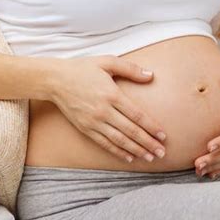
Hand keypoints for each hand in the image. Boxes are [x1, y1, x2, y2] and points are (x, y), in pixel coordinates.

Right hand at [48, 54, 166, 163]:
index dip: (151, 126)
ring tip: (150, 158)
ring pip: (119, 140)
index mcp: (112, 94)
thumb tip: (151, 76)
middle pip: (131, 131)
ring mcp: (93, 122)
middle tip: (162, 152)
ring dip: (136, 150)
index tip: (164, 135)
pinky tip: (129, 157)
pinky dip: (118, 152)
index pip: (137, 115)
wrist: (56, 80)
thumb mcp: (107, 62)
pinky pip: (104, 143)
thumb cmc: (83, 68)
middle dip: (148, 143)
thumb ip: (130, 69)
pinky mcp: (85, 128)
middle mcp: (103, 111)